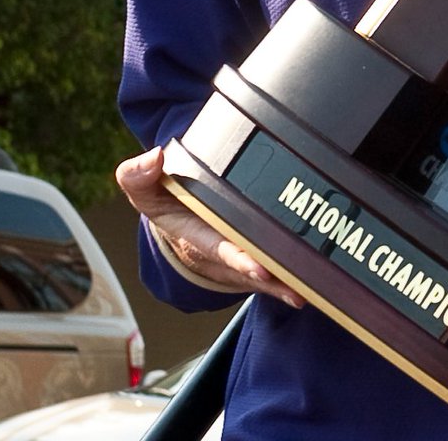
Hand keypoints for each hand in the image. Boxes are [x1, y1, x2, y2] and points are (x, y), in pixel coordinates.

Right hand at [116, 147, 303, 307]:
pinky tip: (308, 286)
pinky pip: (273, 273)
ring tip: (305, 289)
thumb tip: (154, 158)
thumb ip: (139, 175)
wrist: (180, 220)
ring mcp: (238, 258)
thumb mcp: (147, 190)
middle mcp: (220, 250)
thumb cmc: (168, 204)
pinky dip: (289, 281)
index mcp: (195, 234)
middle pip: (246, 266)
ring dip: (283, 283)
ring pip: (263, 275)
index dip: (237, 258)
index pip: (218, 247)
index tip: (257, 267)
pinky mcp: (254, 258)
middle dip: (267, 276)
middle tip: (293, 281)